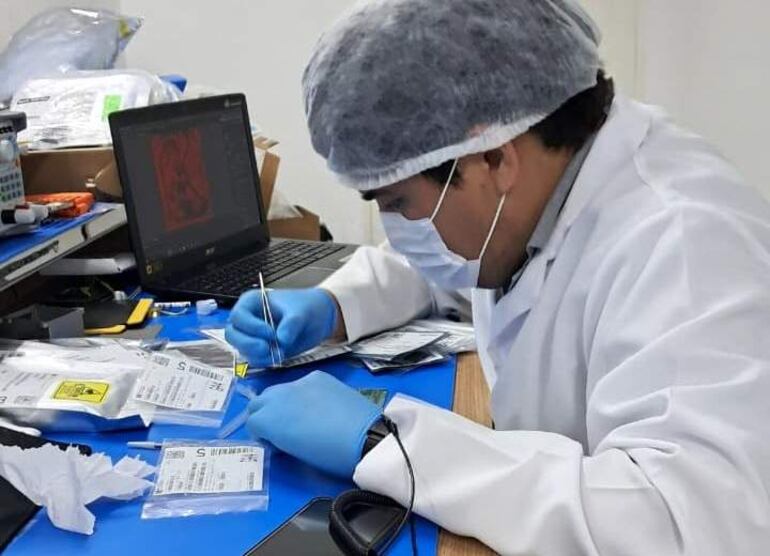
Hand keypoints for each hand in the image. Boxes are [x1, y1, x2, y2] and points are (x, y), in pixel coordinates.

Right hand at [225, 288, 338, 366]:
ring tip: (280, 352)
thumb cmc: (307, 307)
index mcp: (251, 302)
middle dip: (249, 344)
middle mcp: (247, 319)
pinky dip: (263, 361)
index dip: (251, 327)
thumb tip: (281, 339)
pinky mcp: (260, 349)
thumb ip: (291, 324)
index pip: (238, 316)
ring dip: (258, 355)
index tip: (271, 333)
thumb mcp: (301, 312)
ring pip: (241, 349)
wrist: (320, 318)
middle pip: (232, 334)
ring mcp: (252, 335)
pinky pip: (253, 359)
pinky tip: (279, 356)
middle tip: (268, 348)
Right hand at [246, 371, 381, 476]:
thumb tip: (277, 436)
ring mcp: (299, 382)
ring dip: (281, 402)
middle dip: (264, 414)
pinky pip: (301, 383)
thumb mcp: (295, 453)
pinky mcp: (318, 376)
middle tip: (281, 428)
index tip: (274, 442)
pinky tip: (318, 405)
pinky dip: (302, 393)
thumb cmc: (329, 455)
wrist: (366, 437)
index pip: (252, 423)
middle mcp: (279, 396)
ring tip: (300, 415)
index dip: (261, 434)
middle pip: (259, 402)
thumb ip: (279, 440)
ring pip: (278, 390)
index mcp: (270, 420)